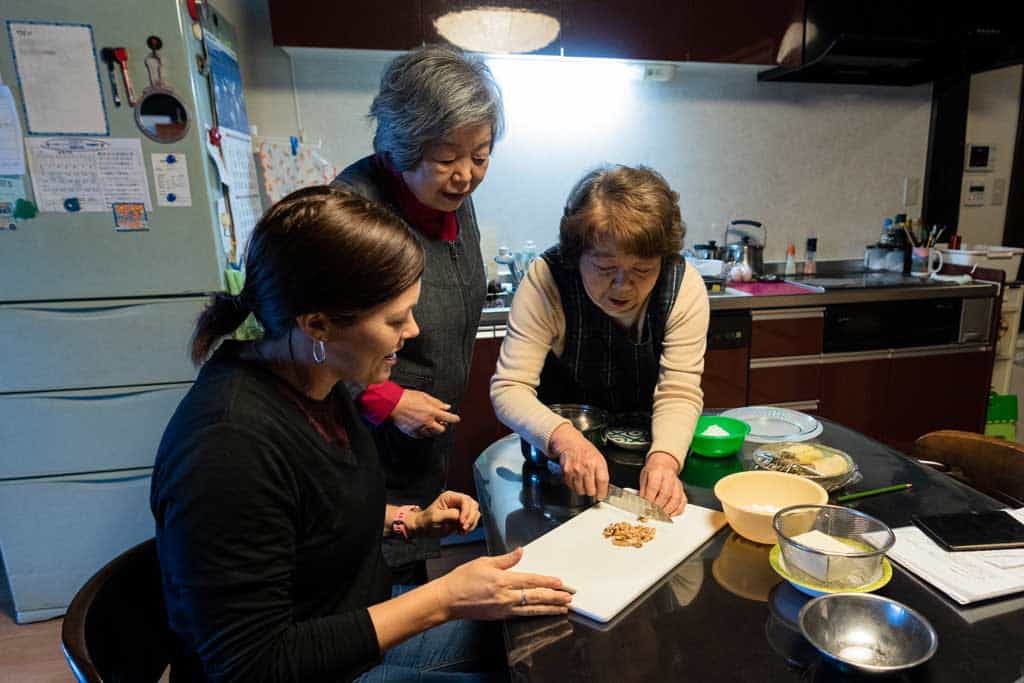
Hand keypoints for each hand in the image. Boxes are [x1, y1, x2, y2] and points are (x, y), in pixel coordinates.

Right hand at [390, 390, 459, 437]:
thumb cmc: (406, 398)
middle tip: (440, 421)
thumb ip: (437, 402)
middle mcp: (427, 422)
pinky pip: (421, 436)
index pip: (448, 418)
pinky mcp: (412, 432)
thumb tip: (446, 406)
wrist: (392, 404)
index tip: (456, 419)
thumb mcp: (424, 396)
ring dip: (433, 429)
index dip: (454, 418)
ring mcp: (419, 428)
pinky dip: (423, 432)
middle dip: (442, 425)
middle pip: (441, 430)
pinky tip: (422, 427)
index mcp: (431, 411)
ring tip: (430, 423)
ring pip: (432, 434)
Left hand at [409, 491, 480, 537]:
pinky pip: (473, 520)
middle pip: (473, 505)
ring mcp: (461, 508)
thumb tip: (461, 516)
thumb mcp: (436, 517)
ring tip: (461, 530)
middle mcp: (457, 500)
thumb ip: (449, 515)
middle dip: (470, 518)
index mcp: (450, 497)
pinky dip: (470, 526)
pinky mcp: (463, 516)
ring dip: (471, 523)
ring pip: (475, 512)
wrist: (424, 528)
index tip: (462, 523)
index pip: (465, 500)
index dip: (466, 511)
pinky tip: (461, 531)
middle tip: (463, 528)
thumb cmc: (427, 521)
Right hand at [438, 547, 571, 619]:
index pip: (530, 580)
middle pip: (535, 597)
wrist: (448, 599)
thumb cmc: (463, 579)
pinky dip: (535, 614)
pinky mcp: (500, 616)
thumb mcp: (484, 562)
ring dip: (549, 609)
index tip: (560, 582)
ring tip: (563, 608)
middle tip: (569, 597)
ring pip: (532, 609)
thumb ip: (505, 559)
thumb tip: (520, 552)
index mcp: (502, 580)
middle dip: (554, 597)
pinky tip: (543, 612)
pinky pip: (522, 615)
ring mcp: (503, 609)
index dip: (547, 581)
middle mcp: (505, 596)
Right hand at [548, 423, 609, 498]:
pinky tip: (576, 479)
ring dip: (582, 490)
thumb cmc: (586, 451)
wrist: (571, 443)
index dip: (602, 492)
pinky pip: (571, 487)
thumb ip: (602, 473)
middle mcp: (586, 466)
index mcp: (597, 463)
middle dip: (592, 491)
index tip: (601, 496)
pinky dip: (574, 486)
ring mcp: (575, 470)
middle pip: (591, 490)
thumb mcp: (599, 458)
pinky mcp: (566, 472)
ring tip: (583, 482)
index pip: (602, 482)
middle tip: (592, 488)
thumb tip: (604, 489)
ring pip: (580, 491)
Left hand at [639, 452, 686, 515]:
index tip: (645, 507)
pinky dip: (677, 510)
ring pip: (676, 499)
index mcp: (657, 471)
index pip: (654, 487)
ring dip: (668, 509)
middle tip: (652, 512)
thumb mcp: (644, 477)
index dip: (650, 499)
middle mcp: (669, 476)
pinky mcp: (682, 489)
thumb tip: (642, 504)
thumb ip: (643, 491)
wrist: (664, 463)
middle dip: (658, 506)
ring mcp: (677, 483)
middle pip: (666, 494)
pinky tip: (670, 513)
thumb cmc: (653, 471)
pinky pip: (683, 501)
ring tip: (661, 515)